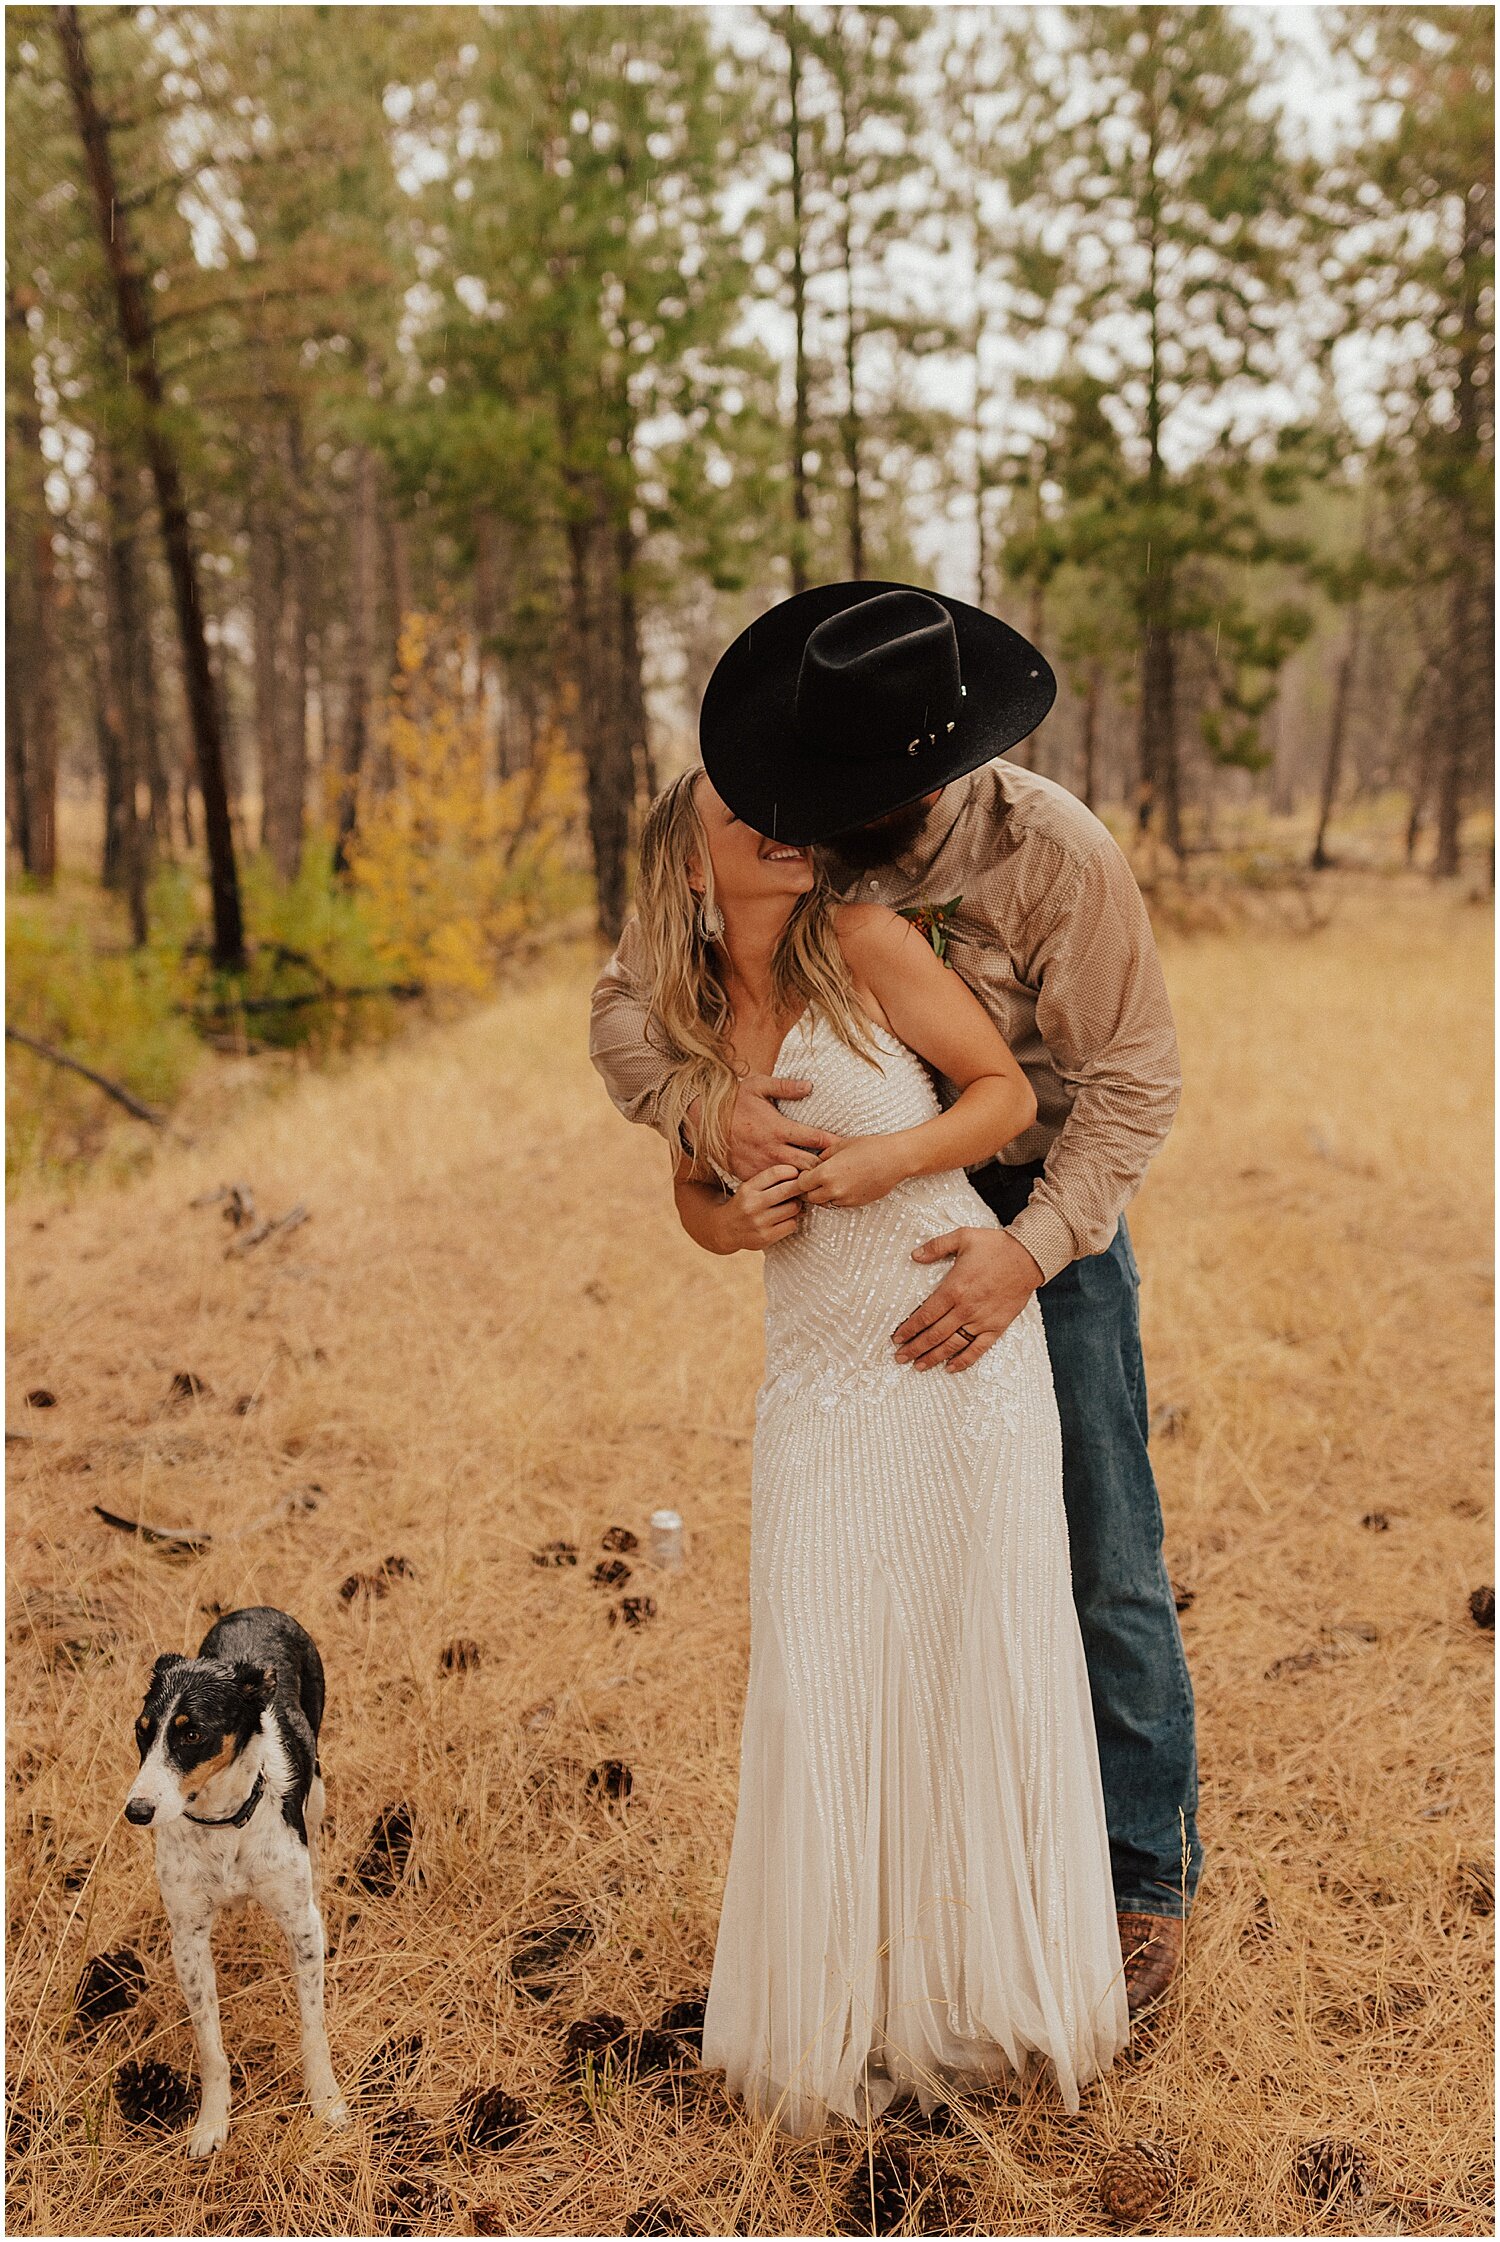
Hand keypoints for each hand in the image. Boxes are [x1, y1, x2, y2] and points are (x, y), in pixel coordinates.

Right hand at [714, 1165, 806, 1252]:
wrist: (725, 1229)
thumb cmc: (743, 1205)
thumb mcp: (749, 1188)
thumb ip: (769, 1180)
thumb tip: (799, 1177)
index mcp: (747, 1189)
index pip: (775, 1173)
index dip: (791, 1171)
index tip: (796, 1173)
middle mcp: (752, 1205)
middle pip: (787, 1190)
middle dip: (800, 1186)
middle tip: (804, 1187)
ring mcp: (759, 1223)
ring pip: (793, 1208)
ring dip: (796, 1205)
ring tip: (791, 1204)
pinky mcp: (766, 1237)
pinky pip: (791, 1224)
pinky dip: (792, 1220)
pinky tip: (785, 1219)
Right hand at [727, 1075, 839, 1180]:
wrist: (703, 1124)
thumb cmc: (733, 1101)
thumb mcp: (757, 1086)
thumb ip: (785, 1087)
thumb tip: (810, 1086)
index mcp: (778, 1128)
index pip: (815, 1138)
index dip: (834, 1142)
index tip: (846, 1145)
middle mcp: (772, 1150)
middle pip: (810, 1165)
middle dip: (826, 1167)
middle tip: (839, 1167)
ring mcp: (762, 1166)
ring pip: (795, 1181)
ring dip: (809, 1181)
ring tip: (824, 1181)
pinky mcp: (750, 1177)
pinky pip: (774, 1189)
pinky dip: (788, 1189)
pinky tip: (799, 1189)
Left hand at [794, 1133, 904, 1209]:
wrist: (895, 1160)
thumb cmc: (870, 1148)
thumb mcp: (841, 1145)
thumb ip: (824, 1155)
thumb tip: (815, 1162)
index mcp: (826, 1173)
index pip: (801, 1184)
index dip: (801, 1178)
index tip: (805, 1173)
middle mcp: (833, 1189)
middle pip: (809, 1198)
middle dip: (809, 1190)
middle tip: (814, 1180)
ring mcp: (845, 1199)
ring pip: (824, 1203)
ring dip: (823, 1195)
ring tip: (831, 1182)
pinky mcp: (856, 1204)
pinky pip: (839, 1204)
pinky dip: (837, 1197)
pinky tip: (844, 1185)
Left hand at [892, 1227, 1043, 1371]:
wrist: (1029, 1256)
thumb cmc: (995, 1246)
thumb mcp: (962, 1237)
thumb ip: (936, 1246)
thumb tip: (914, 1255)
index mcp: (954, 1288)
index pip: (925, 1315)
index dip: (909, 1329)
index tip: (896, 1338)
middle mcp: (965, 1308)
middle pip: (934, 1334)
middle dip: (915, 1348)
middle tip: (900, 1357)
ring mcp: (981, 1320)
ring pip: (953, 1345)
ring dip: (934, 1357)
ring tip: (918, 1366)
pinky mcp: (997, 1326)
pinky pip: (978, 1348)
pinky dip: (964, 1360)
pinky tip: (951, 1368)